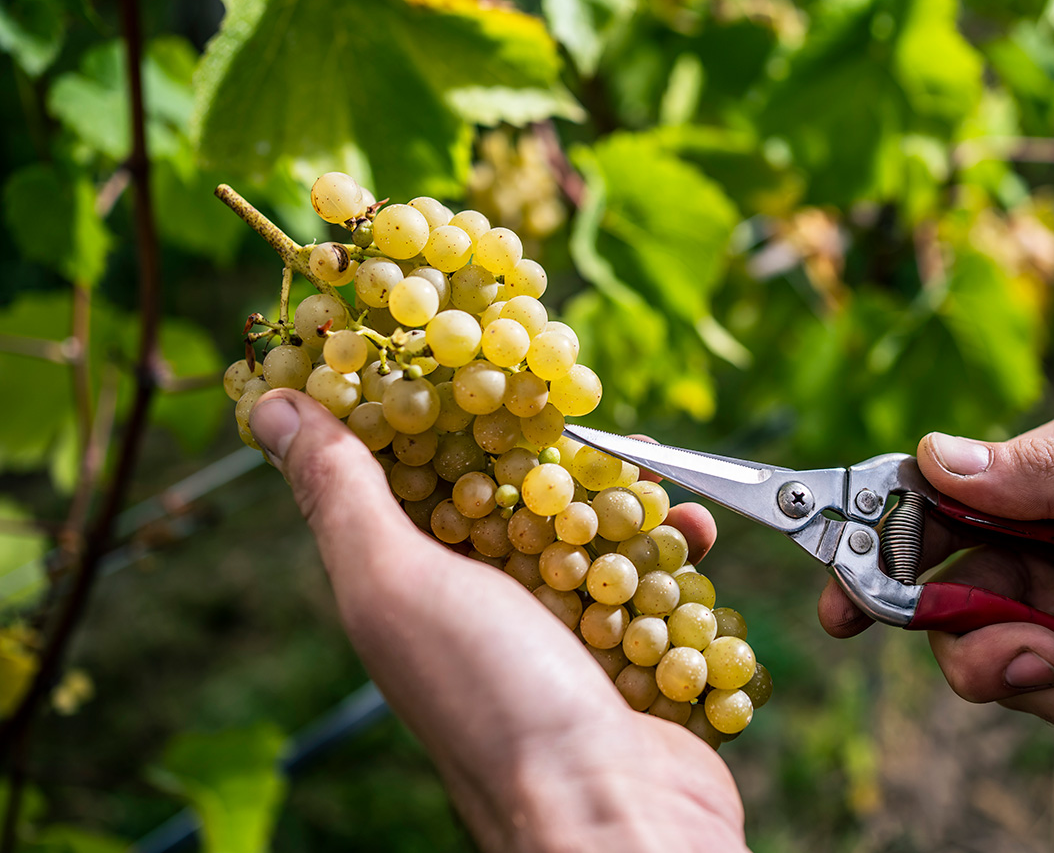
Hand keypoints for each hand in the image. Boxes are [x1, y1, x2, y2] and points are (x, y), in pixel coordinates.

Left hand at [250, 390, 746, 852]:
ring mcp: (560, 635)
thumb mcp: (394, 582)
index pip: (410, 475)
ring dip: (621, 497)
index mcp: (415, 587)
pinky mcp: (630, 657)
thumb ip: (339, 492)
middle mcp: (483, 608)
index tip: (464, 345)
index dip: (431, 408)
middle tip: (573, 401)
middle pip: (509, 497)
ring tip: (647, 470)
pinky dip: (670, 554)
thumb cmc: (493, 700)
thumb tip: (265, 403)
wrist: (612, 814)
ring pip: (588, 535)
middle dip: (543, 445)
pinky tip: (690, 533)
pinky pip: (648, 584)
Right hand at [819, 417, 1053, 745]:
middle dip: (999, 660)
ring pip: (1025, 687)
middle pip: (959, 629)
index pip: (930, 521)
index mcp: (1046, 494)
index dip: (874, 563)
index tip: (841, 611)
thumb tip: (931, 459)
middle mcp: (1050, 561)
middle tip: (1047, 659)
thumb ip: (1053, 474)